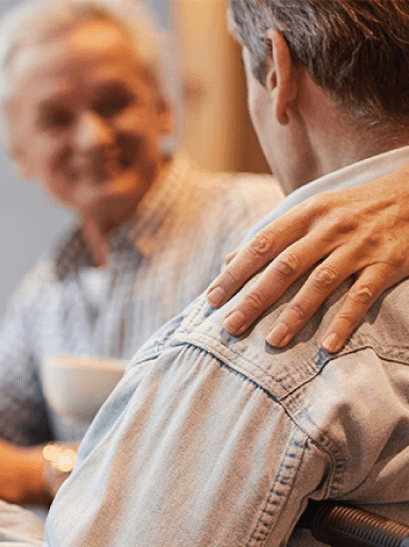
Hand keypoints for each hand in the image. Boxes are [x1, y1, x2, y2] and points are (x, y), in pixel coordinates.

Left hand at [205, 169, 408, 351]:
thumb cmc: (353, 208)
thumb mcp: (311, 212)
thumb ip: (272, 236)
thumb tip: (229, 260)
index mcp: (306, 214)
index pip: (262, 245)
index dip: (236, 273)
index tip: (213, 299)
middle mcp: (329, 229)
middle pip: (284, 267)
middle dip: (255, 298)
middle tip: (231, 326)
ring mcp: (359, 247)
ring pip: (320, 283)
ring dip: (294, 314)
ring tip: (273, 341)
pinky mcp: (388, 264)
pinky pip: (362, 297)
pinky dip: (344, 321)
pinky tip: (328, 345)